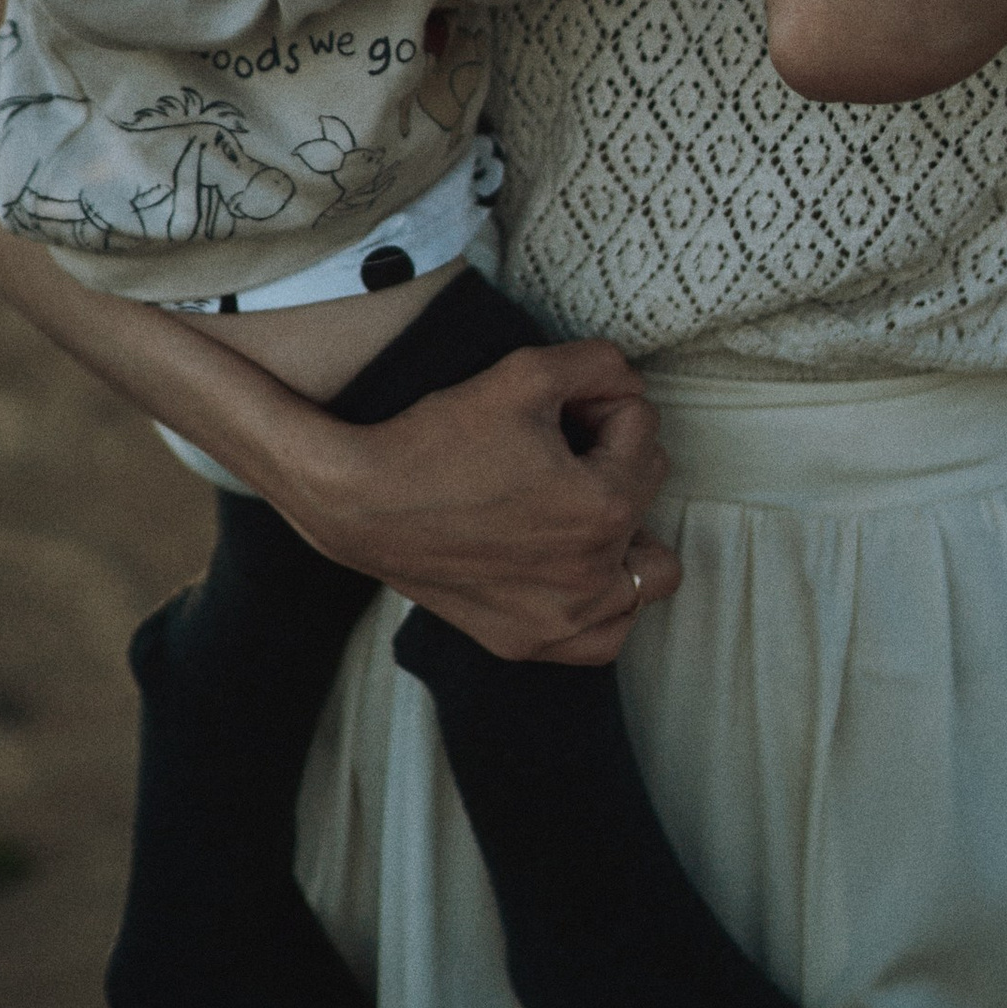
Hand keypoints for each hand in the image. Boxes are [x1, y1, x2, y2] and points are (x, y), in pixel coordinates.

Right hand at [294, 338, 682, 663]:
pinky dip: (602, 601)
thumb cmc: (440, 436)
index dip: (599, 401)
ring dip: (625, 531)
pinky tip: (572, 564)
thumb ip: (601, 363)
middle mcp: (591, 578)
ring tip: (576, 502)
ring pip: (646, 574)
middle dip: (610, 454)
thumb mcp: (526, 371)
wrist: (360, 501)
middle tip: (554, 442)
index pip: (642, 429)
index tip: (554, 406)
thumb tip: (628, 384)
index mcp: (602, 509)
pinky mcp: (527, 643)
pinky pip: (604, 635)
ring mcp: (561, 622)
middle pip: (646, 490)